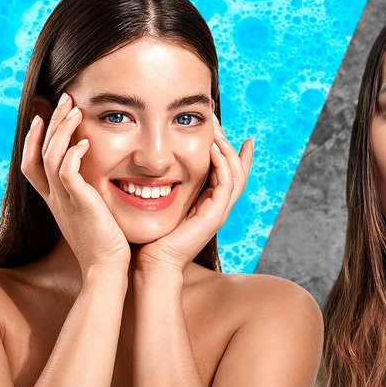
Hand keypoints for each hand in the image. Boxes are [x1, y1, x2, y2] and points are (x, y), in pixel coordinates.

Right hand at [21, 93, 129, 274]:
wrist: (107, 268)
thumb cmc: (107, 243)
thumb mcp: (92, 214)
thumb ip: (89, 195)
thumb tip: (98, 180)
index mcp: (55, 200)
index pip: (32, 163)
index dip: (33, 139)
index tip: (43, 117)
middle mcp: (54, 198)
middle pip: (38, 152)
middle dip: (51, 123)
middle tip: (64, 99)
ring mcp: (63, 201)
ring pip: (50, 156)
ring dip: (62, 130)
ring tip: (76, 110)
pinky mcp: (79, 204)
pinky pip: (67, 172)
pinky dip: (73, 154)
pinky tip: (86, 143)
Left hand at [136, 114, 253, 273]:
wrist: (152, 264)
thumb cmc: (151, 237)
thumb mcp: (158, 203)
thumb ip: (161, 185)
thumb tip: (147, 163)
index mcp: (208, 203)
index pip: (227, 173)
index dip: (231, 151)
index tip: (224, 128)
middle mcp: (218, 206)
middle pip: (238, 170)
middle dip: (230, 144)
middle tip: (217, 122)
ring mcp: (219, 211)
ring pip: (237, 174)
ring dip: (228, 150)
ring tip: (216, 131)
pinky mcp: (214, 216)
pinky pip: (227, 185)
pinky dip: (223, 165)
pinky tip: (212, 149)